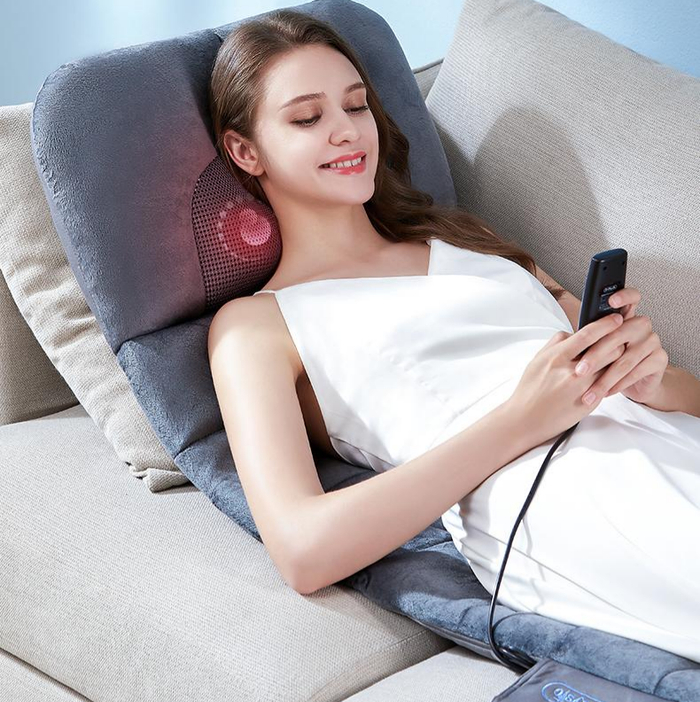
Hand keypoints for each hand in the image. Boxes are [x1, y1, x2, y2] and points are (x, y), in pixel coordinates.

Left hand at [573, 287, 668, 404]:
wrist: (631, 386)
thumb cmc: (607, 364)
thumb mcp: (594, 350)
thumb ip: (588, 339)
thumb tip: (570, 338)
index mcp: (624, 317)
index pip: (630, 298)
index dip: (623, 296)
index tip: (610, 301)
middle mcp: (640, 325)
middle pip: (618, 335)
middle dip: (595, 355)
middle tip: (578, 371)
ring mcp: (652, 341)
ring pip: (625, 359)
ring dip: (604, 378)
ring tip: (588, 392)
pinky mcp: (660, 359)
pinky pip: (636, 372)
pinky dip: (618, 384)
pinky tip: (606, 393)